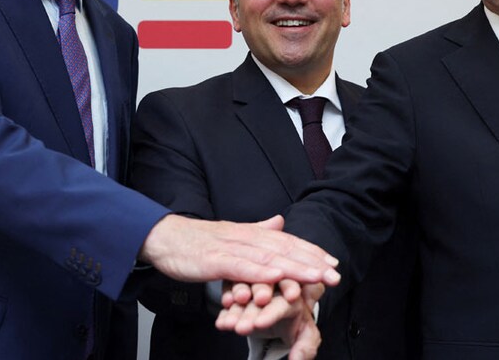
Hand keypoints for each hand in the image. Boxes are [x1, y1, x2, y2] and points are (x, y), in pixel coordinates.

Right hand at [138, 214, 339, 286]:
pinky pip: (242, 268)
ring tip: (317, 277)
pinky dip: (261, 273)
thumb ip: (257, 229)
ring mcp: (231, 249)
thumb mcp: (232, 234)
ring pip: (268, 258)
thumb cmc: (196, 241)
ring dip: (294, 268)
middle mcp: (245, 238)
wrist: (163, 237)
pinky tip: (277, 278)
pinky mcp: (215, 261)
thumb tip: (280, 222)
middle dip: (312, 262)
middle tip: (335, 273)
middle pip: (284, 249)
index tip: (333, 262)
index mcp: (250, 233)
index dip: (311, 251)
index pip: (287, 242)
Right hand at [216, 279, 323, 359]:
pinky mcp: (241, 295)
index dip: (271, 311)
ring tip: (229, 326)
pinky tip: (221, 324)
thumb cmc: (298, 327)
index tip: (259, 324)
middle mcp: (274, 287)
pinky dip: (226, 312)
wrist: (287, 320)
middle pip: (261, 292)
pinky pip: (231, 299)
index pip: (283, 298)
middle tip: (242, 328)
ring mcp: (255, 289)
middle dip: (250, 311)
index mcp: (293, 294)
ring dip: (235, 310)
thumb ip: (305, 347)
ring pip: (243, 293)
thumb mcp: (306, 337)